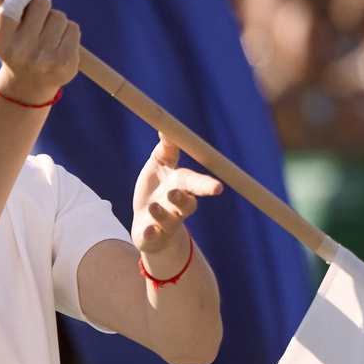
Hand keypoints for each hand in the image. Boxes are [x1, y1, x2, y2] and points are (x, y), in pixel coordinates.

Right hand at [0, 0, 80, 105]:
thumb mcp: (6, 19)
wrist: (28, 85)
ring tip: (47, 35)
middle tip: (37, 18)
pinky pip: (74, 29)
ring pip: (60, 16)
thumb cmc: (15, 42)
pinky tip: (58, 44)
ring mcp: (44, 60)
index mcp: (0, 40)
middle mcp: (20, 52)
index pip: (15, 2)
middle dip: (42, 5)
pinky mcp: (65, 64)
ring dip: (55, 20)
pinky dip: (68, 32)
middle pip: (42, 3)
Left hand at [131, 135, 222, 269]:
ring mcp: (165, 223)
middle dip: (183, 200)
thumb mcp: (159, 165)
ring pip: (168, 220)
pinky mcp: (151, 236)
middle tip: (174, 192)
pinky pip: (152, 236)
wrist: (145, 225)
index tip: (218, 188)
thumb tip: (165, 126)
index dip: (207, 186)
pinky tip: (146, 231)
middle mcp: (177, 207)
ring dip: (161, 213)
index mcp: (182, 187)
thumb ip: (166, 148)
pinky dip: (149, 234)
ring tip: (153, 206)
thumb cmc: (156, 190)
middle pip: (187, 205)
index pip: (197, 185)